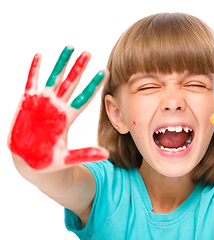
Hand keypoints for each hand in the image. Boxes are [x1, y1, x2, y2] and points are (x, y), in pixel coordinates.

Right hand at [8, 46, 108, 171]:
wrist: (29, 162)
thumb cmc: (49, 161)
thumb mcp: (68, 159)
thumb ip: (86, 154)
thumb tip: (107, 155)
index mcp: (68, 117)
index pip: (84, 97)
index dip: (94, 85)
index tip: (105, 72)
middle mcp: (58, 106)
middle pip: (71, 83)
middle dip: (79, 67)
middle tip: (89, 52)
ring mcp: (43, 103)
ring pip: (54, 78)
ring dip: (61, 63)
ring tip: (70, 47)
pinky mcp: (27, 103)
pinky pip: (31, 82)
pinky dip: (35, 69)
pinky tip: (40, 55)